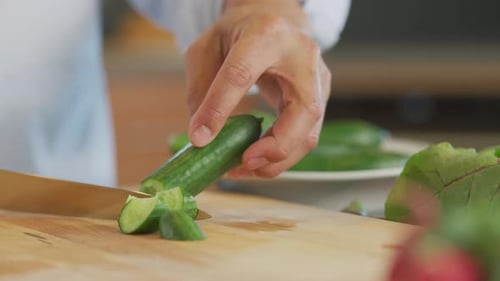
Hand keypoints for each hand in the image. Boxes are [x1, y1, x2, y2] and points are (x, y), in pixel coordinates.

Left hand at [185, 0, 330, 177]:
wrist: (276, 19)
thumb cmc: (239, 33)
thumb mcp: (207, 47)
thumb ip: (202, 88)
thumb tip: (202, 137)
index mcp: (265, 34)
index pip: (241, 73)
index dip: (220, 108)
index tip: (201, 138)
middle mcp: (302, 56)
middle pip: (303, 111)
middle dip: (275, 147)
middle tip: (243, 163)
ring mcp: (318, 79)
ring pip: (309, 133)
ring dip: (277, 160)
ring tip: (242, 168)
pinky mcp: (321, 99)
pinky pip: (305, 137)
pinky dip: (280, 156)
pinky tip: (256, 160)